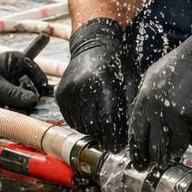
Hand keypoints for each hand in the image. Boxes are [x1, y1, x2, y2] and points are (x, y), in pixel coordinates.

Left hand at [0, 53, 51, 111]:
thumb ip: (14, 93)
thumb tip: (33, 100)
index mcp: (16, 61)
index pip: (36, 71)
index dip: (39, 83)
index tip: (40, 94)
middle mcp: (16, 71)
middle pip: (32, 85)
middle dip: (29, 95)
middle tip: (27, 104)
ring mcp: (12, 82)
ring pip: (25, 95)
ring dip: (22, 103)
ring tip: (15, 107)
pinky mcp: (7, 93)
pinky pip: (17, 101)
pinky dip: (15, 106)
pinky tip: (9, 109)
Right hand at [54, 17, 137, 151]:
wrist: (93, 45)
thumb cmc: (116, 64)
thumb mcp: (130, 82)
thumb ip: (130, 108)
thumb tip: (130, 136)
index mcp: (104, 83)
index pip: (108, 120)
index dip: (113, 138)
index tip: (116, 147)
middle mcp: (83, 87)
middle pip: (93, 126)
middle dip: (103, 134)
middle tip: (110, 134)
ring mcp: (69, 90)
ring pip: (80, 125)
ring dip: (91, 129)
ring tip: (101, 122)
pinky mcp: (60, 94)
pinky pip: (70, 118)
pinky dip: (80, 121)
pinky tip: (90, 114)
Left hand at [128, 21, 191, 169]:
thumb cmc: (178, 67)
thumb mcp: (151, 79)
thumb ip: (144, 102)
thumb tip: (138, 128)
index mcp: (146, 102)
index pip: (137, 135)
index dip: (138, 153)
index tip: (140, 164)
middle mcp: (162, 112)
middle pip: (157, 147)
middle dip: (159, 158)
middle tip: (162, 162)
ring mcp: (182, 117)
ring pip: (178, 147)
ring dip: (180, 146)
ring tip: (184, 135)